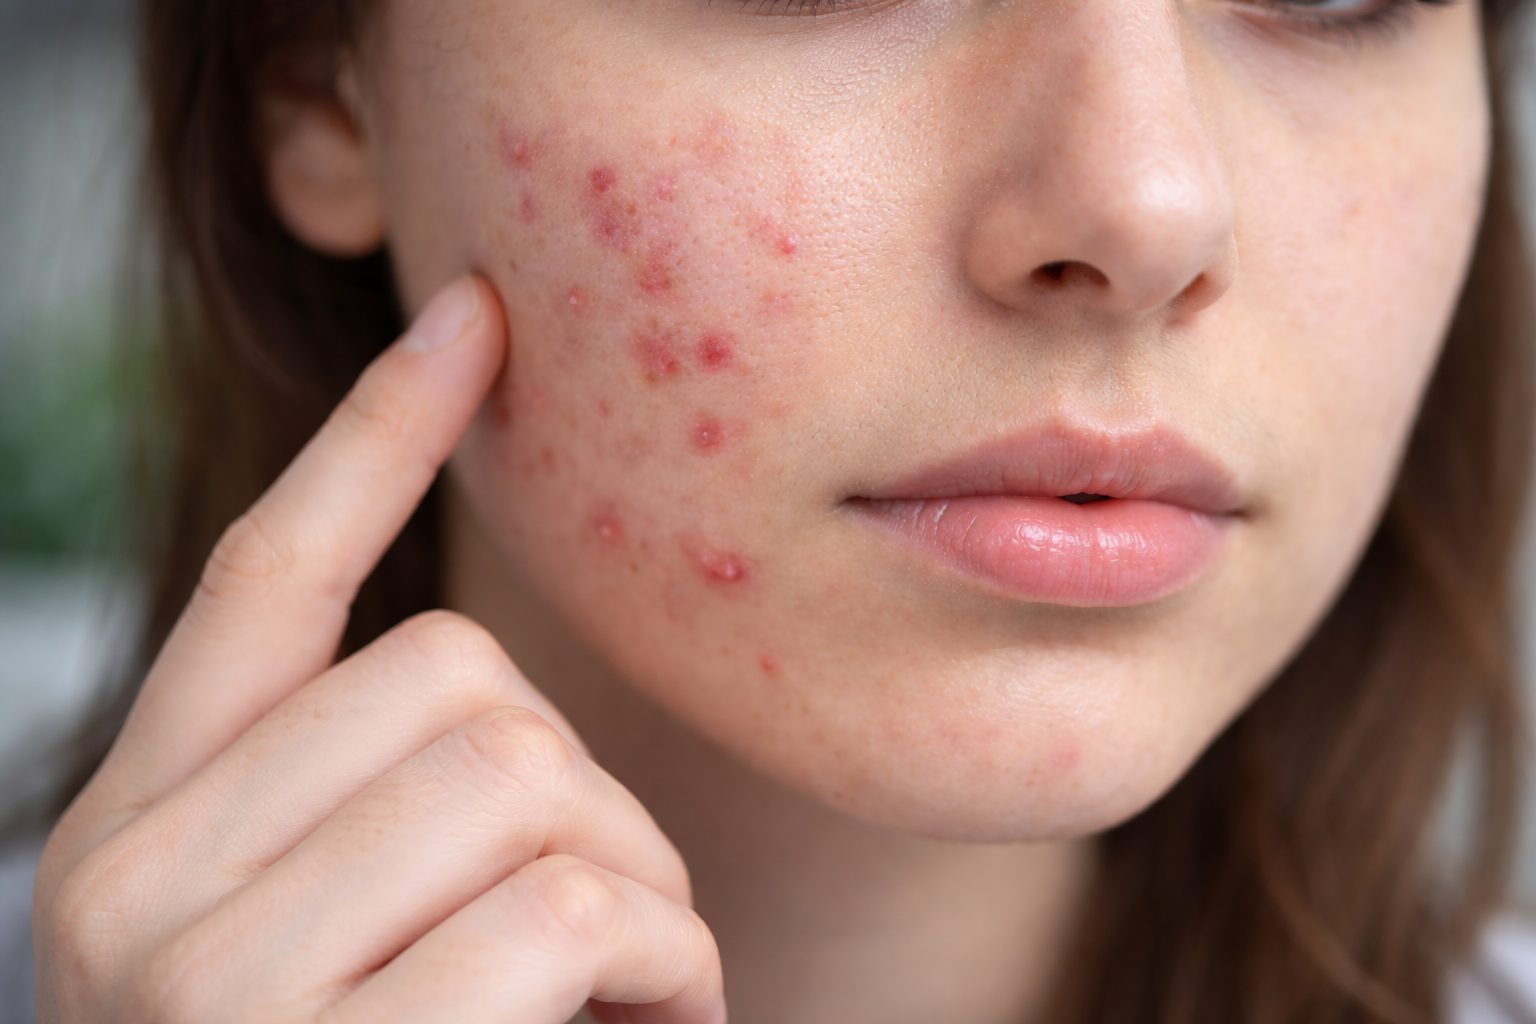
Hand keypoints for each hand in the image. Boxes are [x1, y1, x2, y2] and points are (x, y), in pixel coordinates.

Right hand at [32, 277, 724, 1023]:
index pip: (269, 577)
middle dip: (589, 794)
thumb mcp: (349, 949)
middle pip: (457, 683)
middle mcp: (135, 888)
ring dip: (640, 884)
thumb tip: (511, 711)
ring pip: (526, 776)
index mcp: (144, 834)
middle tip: (614, 927)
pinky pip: (569, 904)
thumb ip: (391, 818)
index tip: (478, 321)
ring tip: (626, 990)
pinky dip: (665, 963)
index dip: (380, 435)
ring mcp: (211, 980)